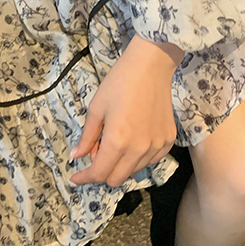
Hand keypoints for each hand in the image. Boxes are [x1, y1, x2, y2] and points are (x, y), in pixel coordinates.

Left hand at [68, 35, 182, 188]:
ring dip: (120, 164)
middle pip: (116, 179)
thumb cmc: (119, 83)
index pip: (99, 174)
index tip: (76, 176)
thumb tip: (76, 156)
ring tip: (115, 141)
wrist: (151, 66)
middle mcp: (139, 149)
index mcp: (118, 141)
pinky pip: (150, 160)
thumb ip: (87, 137)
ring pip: (134, 171)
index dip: (85, 178)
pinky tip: (133, 140)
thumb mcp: (96, 108)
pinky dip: (138, 158)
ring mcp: (156, 146)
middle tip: (95, 152)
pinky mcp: (168, 140)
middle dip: (101, 172)